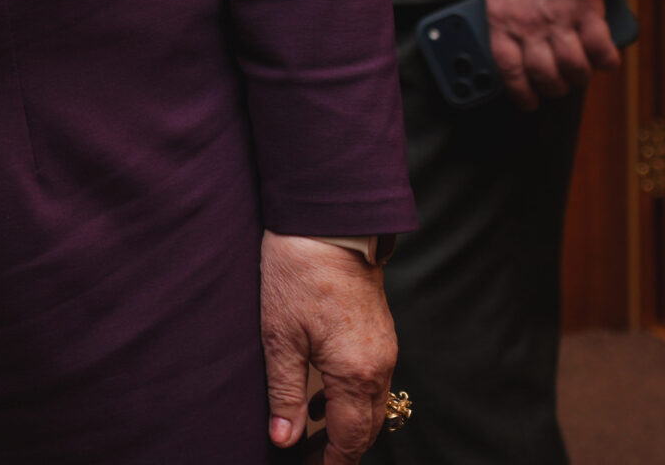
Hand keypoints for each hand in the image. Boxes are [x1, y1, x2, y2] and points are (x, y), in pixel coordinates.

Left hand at [261, 230, 396, 461]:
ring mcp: (385, 349)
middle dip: (342, 451)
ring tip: (312, 435)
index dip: (332, 463)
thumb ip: (285, 392)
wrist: (328, 225)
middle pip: (367, 427)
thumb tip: (285, 439)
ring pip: (372, 405)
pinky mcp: (381, 333)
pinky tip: (324, 395)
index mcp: (355, 373)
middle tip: (312, 461)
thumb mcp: (280, 336)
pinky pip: (373, 380)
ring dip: (348, 425)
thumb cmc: (297, 274)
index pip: (349, 438)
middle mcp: (379, 366)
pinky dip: (353, 397)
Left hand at [472, 0, 621, 109]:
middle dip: (552, 88)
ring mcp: (561, 20)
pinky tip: (606, 61)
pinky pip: (602, 48)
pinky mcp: (589, 10)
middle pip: (544, 75)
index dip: (519, 92)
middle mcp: (530, 26)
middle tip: (556, 86)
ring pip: (574, 68)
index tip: (526, 101)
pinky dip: (606, 60)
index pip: (507, 69)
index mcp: (501, 18)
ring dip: (579, 77)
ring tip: (579, 74)